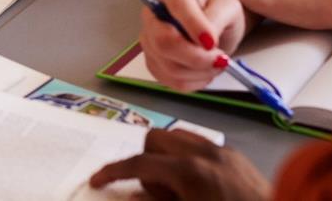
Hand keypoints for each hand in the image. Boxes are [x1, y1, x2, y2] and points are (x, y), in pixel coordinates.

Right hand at [91, 128, 270, 200]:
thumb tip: (130, 197)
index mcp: (188, 172)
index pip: (139, 164)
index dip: (113, 172)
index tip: (96, 181)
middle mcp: (203, 152)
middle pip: (155, 139)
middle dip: (145, 162)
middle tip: (155, 195)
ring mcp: (221, 151)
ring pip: (177, 136)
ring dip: (166, 157)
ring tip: (175, 190)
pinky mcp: (235, 156)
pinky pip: (199, 144)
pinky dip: (187, 158)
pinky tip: (197, 186)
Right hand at [141, 0, 249, 91]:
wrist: (214, 29)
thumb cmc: (219, 12)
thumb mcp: (228, 7)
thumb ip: (217, 18)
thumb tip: (206, 40)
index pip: (177, 7)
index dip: (194, 26)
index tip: (212, 43)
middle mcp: (154, 15)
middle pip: (164, 42)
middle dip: (196, 58)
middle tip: (220, 59)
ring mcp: (150, 40)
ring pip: (169, 66)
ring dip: (200, 72)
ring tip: (217, 63)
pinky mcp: (154, 63)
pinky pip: (172, 81)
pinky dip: (194, 81)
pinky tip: (204, 71)